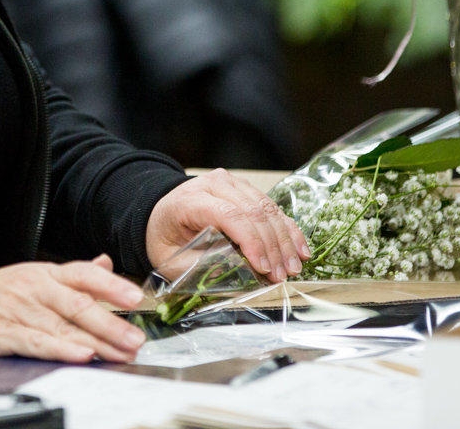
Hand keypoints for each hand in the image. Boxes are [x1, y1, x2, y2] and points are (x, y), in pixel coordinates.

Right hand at [0, 254, 146, 365]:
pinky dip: (59, 350)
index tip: (135, 296)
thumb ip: (73, 275)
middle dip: (110, 323)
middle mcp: (35, 289)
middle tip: (135, 339)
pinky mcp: (3, 334)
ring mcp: (19, 311)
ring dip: (94, 342)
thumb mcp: (36, 276)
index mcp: (46, 273)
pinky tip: (80, 355)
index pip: (83, 274)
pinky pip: (36, 342)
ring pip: (62, 326)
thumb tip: (105, 264)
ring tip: (119, 353)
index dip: (111, 284)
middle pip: (78, 304)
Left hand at [146, 169, 310, 282]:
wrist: (160, 212)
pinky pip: (271, 207)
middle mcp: (213, 184)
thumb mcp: (169, 258)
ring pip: (267, 208)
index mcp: (189, 200)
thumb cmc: (164, 237)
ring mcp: (232, 183)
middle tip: (282, 276)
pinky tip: (300, 249)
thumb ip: (198, 266)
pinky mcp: (245, 189)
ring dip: (284, 240)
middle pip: (252, 211)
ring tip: (293, 268)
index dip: (250, 240)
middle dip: (272, 246)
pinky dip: (287, 229)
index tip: (263, 268)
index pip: (227, 214)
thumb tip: (234, 275)